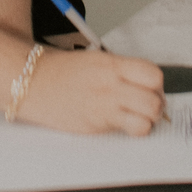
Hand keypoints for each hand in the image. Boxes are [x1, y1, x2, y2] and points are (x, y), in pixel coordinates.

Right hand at [16, 44, 164, 135]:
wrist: (35, 81)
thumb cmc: (65, 72)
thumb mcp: (97, 62)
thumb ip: (122, 72)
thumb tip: (147, 87)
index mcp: (112, 64)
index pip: (153, 74)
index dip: (157, 85)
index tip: (151, 89)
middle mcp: (112, 84)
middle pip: (154, 99)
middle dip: (157, 106)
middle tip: (148, 106)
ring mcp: (105, 104)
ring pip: (147, 118)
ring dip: (148, 120)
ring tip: (137, 117)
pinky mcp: (98, 123)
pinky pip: (130, 129)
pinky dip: (134, 129)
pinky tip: (123, 124)